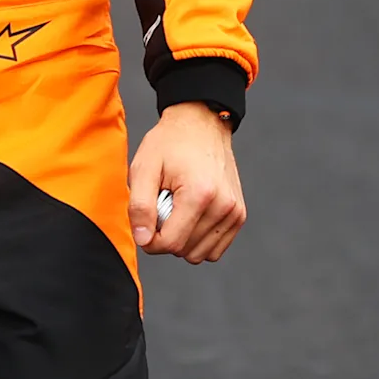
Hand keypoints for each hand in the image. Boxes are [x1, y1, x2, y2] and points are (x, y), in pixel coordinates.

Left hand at [131, 103, 246, 264]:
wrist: (201, 124)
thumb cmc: (170, 143)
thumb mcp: (143, 168)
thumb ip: (139, 207)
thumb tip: (143, 240)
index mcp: (199, 194)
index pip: (171, 244)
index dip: (150, 240)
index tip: (146, 221)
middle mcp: (223, 206)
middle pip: (185, 251)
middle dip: (167, 235)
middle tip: (165, 205)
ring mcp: (235, 212)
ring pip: (200, 255)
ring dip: (184, 238)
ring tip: (179, 208)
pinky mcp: (239, 215)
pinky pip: (215, 249)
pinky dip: (199, 240)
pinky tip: (192, 215)